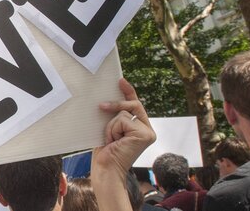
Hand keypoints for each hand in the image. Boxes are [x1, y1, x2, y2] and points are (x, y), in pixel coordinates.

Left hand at [91, 78, 155, 210]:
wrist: (105, 170)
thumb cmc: (105, 152)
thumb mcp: (110, 129)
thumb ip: (115, 117)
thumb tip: (108, 100)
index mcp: (140, 128)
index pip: (135, 106)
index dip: (128, 92)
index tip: (120, 80)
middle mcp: (147, 130)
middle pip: (132, 105)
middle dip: (115, 105)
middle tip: (101, 106)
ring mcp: (148, 133)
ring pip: (123, 113)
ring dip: (111, 125)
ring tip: (110, 140)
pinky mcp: (144, 134)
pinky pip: (122, 120)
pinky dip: (113, 129)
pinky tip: (114, 141)